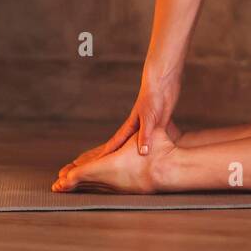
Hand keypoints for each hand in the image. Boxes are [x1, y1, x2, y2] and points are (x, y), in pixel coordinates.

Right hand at [54, 76, 181, 183]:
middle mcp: (133, 128)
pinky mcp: (154, 125)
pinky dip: (141, 148)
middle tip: (88, 165)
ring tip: (112, 164)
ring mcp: (142, 127)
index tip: (88, 169)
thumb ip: (146, 135)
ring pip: (130, 145)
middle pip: (116, 146)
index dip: (102, 158)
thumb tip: (142, 153)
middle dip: (103, 156)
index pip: (113, 146)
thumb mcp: (149, 118)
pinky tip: (143, 154)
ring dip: (122, 155)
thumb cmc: (154, 98)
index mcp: (129, 127)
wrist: (162, 82)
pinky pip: (145, 141)